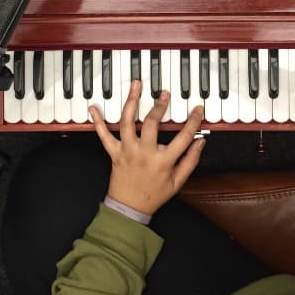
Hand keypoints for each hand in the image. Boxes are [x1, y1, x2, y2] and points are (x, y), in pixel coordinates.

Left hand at [90, 81, 204, 215]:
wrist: (129, 208)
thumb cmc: (154, 195)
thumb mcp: (178, 182)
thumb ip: (191, 161)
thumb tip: (200, 143)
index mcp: (163, 161)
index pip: (183, 137)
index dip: (193, 121)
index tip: (197, 109)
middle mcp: (145, 153)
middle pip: (152, 123)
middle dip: (159, 105)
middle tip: (164, 93)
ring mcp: (128, 151)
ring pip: (127, 122)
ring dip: (131, 102)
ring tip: (136, 86)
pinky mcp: (114, 153)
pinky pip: (103, 135)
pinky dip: (98, 121)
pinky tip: (94, 108)